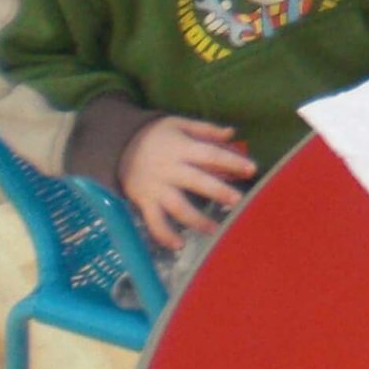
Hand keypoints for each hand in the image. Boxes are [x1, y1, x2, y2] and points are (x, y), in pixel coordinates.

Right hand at [117, 115, 255, 249]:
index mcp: (181, 149)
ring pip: (176, 207)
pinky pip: (153, 221)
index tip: (252, 169)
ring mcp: (156, 188)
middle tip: (237, 200)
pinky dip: (164, 235)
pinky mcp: (144, 202)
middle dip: (217, 191)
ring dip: (196, 220)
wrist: (116, 145)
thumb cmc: (156, 135)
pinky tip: (179, 245)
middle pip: (196, 181)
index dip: (231, 161)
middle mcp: (169, 170)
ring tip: (215, 229)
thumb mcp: (178, 124)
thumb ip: (206, 129)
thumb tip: (233, 133)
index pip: (210, 155)